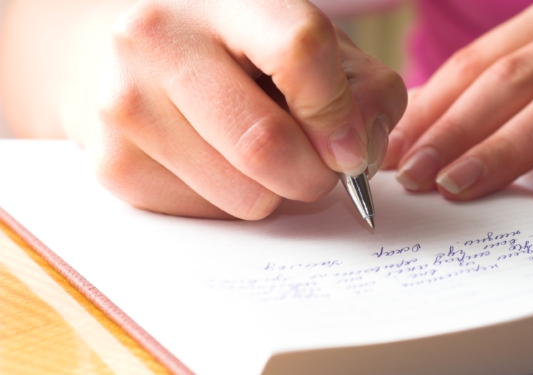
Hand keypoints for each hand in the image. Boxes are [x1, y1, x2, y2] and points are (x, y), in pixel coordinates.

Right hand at [54, 0, 405, 218]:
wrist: (129, 62)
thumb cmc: (239, 55)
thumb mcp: (312, 49)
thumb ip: (362, 90)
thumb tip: (359, 153)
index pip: (299, 51)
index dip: (337, 112)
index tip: (349, 145)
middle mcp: (160, 39)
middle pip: (266, 143)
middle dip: (314, 175)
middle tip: (317, 168)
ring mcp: (126, 103)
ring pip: (245, 196)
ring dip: (274, 193)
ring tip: (257, 156)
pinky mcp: (114, 164)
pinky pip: (211, 216)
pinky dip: (233, 203)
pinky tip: (216, 164)